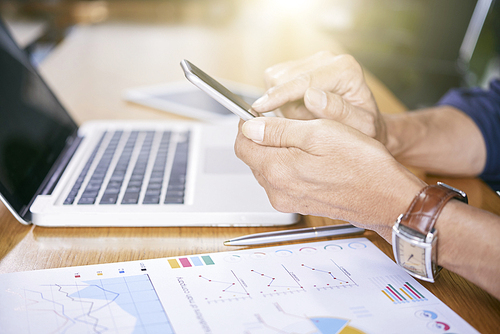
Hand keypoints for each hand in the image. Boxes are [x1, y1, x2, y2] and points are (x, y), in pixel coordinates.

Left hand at [234, 117, 425, 241]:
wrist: (385, 197)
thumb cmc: (361, 164)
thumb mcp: (319, 133)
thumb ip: (279, 130)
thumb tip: (250, 126)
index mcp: (278, 171)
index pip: (242, 145)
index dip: (246, 124)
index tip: (258, 113)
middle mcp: (277, 190)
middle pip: (253, 157)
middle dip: (262, 137)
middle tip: (286, 122)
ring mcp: (287, 200)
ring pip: (266, 167)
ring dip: (276, 150)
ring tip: (303, 139)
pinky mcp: (298, 203)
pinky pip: (281, 179)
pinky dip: (287, 164)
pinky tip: (309, 157)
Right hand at [252, 51, 387, 143]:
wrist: (363, 123)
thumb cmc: (365, 127)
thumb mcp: (361, 126)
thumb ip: (339, 112)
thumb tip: (312, 96)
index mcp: (345, 69)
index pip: (303, 80)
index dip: (279, 95)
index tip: (261, 108)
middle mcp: (328, 59)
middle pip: (283, 76)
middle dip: (282, 104)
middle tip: (298, 124)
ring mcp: (312, 60)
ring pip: (275, 76)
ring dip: (279, 102)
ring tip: (300, 118)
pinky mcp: (300, 66)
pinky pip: (275, 79)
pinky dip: (278, 98)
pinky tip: (294, 110)